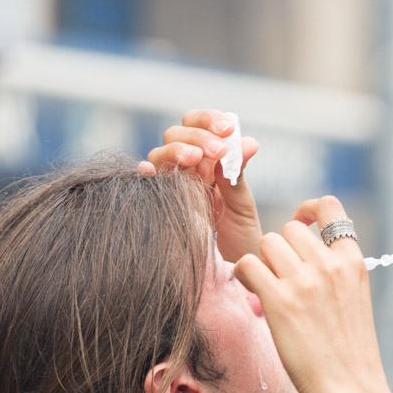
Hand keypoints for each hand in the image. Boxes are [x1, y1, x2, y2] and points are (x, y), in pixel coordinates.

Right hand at [139, 109, 261, 261]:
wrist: (235, 272)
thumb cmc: (241, 240)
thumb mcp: (242, 204)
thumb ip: (238, 173)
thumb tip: (247, 141)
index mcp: (207, 163)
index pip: (198, 126)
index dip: (208, 120)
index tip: (228, 128)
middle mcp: (184, 171)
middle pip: (176, 134)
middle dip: (197, 135)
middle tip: (218, 150)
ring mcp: (170, 187)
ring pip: (160, 154)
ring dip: (177, 150)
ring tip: (196, 158)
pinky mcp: (159, 206)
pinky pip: (145, 184)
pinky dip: (145, 173)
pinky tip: (150, 171)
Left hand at [233, 196, 382, 392]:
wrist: (351, 389)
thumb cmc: (349, 353)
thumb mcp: (355, 300)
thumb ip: (335, 271)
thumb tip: (301, 253)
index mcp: (353, 263)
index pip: (329, 208)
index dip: (308, 211)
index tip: (301, 223)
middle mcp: (330, 265)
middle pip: (288, 230)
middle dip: (280, 249)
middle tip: (281, 278)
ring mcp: (304, 281)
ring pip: (266, 243)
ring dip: (262, 263)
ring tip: (268, 289)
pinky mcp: (279, 301)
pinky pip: (248, 265)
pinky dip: (244, 276)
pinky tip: (253, 293)